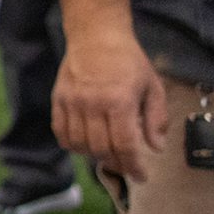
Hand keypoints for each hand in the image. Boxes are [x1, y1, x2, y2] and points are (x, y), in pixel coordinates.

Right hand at [54, 24, 170, 182]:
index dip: (133, 166)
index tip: (141, 176)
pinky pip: (60, 132)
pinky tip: (84, 144)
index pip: (125, 145)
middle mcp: (92, 104)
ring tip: (106, 154)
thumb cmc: (129, 61)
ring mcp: (71, 102)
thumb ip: (156, 118)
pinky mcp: (57, 99)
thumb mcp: (153, 87)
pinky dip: (71, 144)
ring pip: (78, 144)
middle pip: (100, 148)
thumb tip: (154, 147)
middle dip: (116, 163)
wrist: (95, 37)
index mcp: (119, 101)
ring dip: (93, 155)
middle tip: (126, 165)